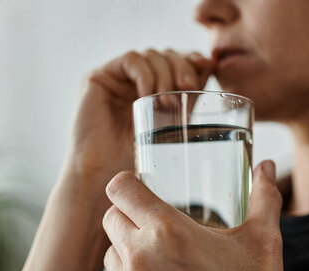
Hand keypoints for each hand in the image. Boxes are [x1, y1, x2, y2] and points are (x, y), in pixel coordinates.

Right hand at [63, 49, 214, 187]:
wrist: (106, 177)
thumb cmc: (139, 159)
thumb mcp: (173, 124)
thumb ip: (187, 98)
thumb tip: (210, 66)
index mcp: (154, 88)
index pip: (178, 59)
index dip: (193, 60)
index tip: (206, 69)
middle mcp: (135, 80)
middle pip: (166, 54)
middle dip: (182, 66)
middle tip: (188, 86)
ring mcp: (116, 78)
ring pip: (151, 55)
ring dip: (165, 74)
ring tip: (167, 102)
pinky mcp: (98, 77)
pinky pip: (130, 60)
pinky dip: (145, 74)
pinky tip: (147, 94)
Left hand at [102, 160, 308, 270]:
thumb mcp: (264, 244)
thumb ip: (264, 197)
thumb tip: (266, 166)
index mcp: (168, 232)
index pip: (120, 188)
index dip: (130, 183)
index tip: (142, 189)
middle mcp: (139, 260)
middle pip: (111, 219)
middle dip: (131, 217)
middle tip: (160, 228)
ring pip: (112, 257)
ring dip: (130, 253)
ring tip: (164, 266)